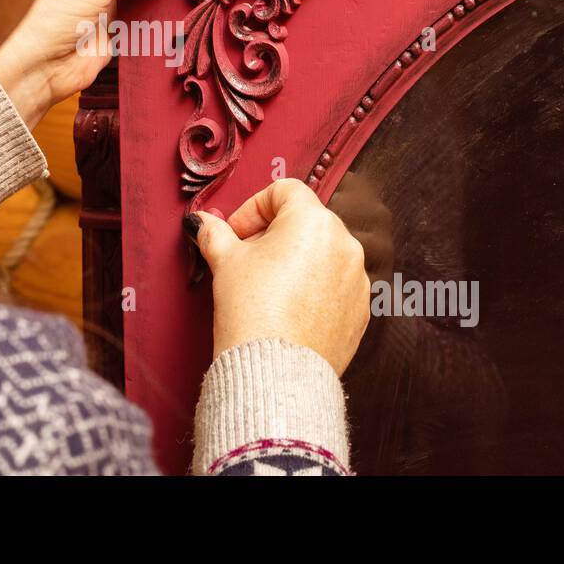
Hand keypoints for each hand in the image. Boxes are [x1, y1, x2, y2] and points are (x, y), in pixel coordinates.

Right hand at [190, 178, 370, 375]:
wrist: (276, 372)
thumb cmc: (252, 311)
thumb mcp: (225, 263)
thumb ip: (215, 234)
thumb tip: (203, 223)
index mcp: (313, 221)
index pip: (284, 191)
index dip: (253, 208)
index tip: (235, 234)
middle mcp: (345, 244)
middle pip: (305, 222)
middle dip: (273, 236)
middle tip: (245, 260)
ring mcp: (357, 278)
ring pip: (322, 254)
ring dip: (295, 261)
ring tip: (265, 288)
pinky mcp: (360, 310)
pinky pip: (334, 286)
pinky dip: (312, 288)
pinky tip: (287, 309)